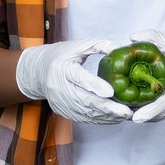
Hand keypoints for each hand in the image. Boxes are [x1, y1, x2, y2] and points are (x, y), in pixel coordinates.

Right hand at [16, 38, 132, 124]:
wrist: (37, 72)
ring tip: (125, 115)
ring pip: (86, 113)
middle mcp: (60, 87)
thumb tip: (117, 47)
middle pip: (85, 100)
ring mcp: (61, 102)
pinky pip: (83, 118)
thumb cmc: (60, 56)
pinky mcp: (64, 111)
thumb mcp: (77, 45)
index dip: (95, 86)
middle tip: (127, 111)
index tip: (111, 92)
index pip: (79, 78)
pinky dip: (100, 120)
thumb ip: (97, 45)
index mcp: (63, 68)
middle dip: (107, 108)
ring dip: (107, 116)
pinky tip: (114, 118)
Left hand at [128, 29, 164, 122]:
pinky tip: (139, 107)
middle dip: (141, 115)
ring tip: (127, 110)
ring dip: (145, 115)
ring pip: (161, 116)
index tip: (135, 117)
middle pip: (160, 114)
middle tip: (123, 112)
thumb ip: (151, 36)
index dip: (149, 112)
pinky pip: (164, 114)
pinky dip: (152, 112)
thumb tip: (132, 38)